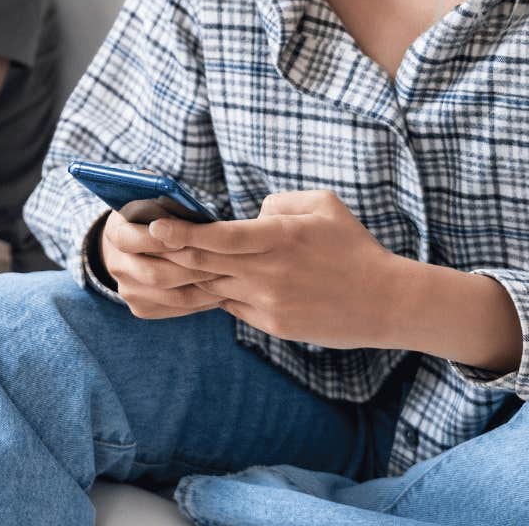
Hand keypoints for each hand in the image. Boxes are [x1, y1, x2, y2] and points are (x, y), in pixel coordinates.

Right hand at [97, 210, 223, 319]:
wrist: (135, 245)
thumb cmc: (155, 216)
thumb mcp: (156, 202)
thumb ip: (170, 207)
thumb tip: (197, 217)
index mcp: (115, 233)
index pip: (132, 240)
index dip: (162, 240)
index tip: (191, 236)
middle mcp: (116, 265)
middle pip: (155, 275)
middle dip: (193, 270)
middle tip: (223, 263)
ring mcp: (127, 290)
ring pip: (172, 297)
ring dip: (204, 290)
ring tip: (229, 279)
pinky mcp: (141, 308)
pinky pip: (176, 310)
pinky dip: (201, 303)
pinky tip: (220, 292)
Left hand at [150, 190, 407, 349]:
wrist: (386, 301)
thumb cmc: (353, 246)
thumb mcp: (322, 205)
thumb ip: (278, 203)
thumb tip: (248, 215)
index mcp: (279, 237)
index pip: (218, 236)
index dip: (181, 232)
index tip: (154, 227)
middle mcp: (267, 271)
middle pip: (205, 264)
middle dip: (169, 255)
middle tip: (142, 247)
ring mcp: (268, 302)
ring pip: (214, 287)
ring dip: (189, 277)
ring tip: (165, 265)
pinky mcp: (273, 325)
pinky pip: (233, 306)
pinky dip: (220, 293)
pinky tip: (211, 283)